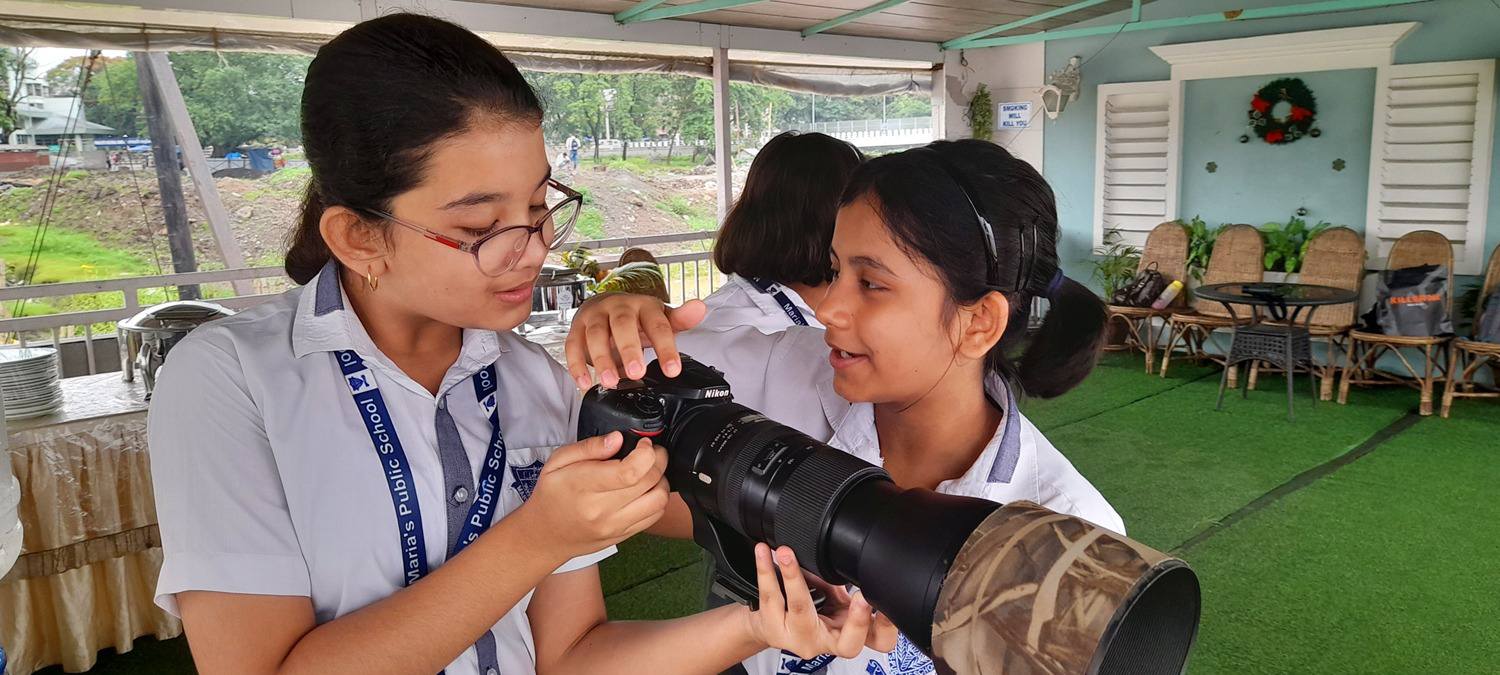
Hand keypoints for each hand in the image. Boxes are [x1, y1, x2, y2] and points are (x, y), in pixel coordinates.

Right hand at [516, 433, 668, 559]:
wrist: (545, 535)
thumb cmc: (551, 495)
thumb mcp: (557, 462)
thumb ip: (588, 447)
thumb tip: (617, 438)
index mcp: (583, 487)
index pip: (629, 472)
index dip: (646, 453)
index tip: (643, 444)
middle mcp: (602, 510)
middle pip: (649, 482)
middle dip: (658, 460)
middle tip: (650, 452)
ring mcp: (615, 526)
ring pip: (659, 500)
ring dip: (661, 480)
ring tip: (649, 471)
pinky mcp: (624, 535)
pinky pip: (655, 515)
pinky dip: (657, 498)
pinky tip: (645, 489)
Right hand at [565, 292, 705, 389]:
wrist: (605, 305)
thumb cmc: (636, 317)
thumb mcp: (660, 317)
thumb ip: (680, 319)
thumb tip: (700, 308)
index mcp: (644, 305)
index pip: (658, 325)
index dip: (665, 348)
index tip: (672, 371)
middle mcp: (618, 307)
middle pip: (622, 324)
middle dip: (629, 349)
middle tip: (637, 374)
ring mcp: (595, 316)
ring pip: (596, 334)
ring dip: (602, 359)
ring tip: (610, 382)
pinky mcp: (577, 328)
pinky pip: (573, 345)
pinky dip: (577, 365)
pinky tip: (585, 383)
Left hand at [745, 544, 897, 659]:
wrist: (770, 625)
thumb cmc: (808, 613)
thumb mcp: (835, 601)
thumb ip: (846, 587)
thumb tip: (853, 556)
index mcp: (849, 633)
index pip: (879, 640)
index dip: (885, 624)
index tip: (880, 597)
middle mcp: (826, 643)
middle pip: (850, 644)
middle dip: (858, 619)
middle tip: (861, 595)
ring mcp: (799, 638)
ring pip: (800, 609)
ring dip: (795, 575)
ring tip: (788, 553)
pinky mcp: (773, 627)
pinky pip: (770, 596)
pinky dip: (766, 569)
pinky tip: (764, 552)